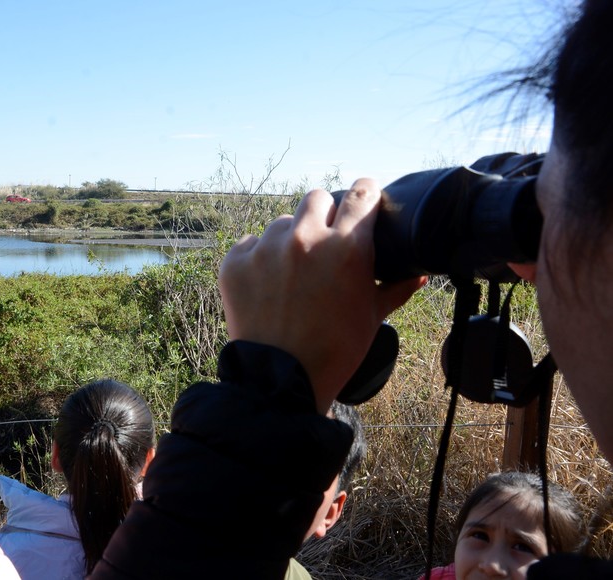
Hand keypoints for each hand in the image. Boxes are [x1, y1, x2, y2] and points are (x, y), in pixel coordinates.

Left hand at [218, 180, 424, 412]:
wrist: (281, 381)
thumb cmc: (335, 351)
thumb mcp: (372, 317)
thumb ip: (396, 288)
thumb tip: (419, 274)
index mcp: (348, 248)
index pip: (361, 193)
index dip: (365, 193)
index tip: (364, 197)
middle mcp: (306, 239)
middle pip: (317, 198)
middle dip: (324, 214)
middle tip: (324, 241)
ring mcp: (267, 249)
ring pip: (282, 222)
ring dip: (290, 239)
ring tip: (292, 273)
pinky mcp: (236, 262)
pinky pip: (250, 243)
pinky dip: (258, 258)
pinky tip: (266, 284)